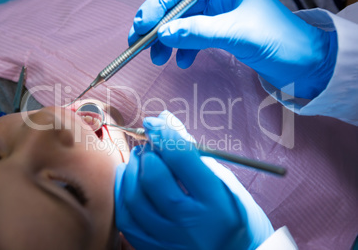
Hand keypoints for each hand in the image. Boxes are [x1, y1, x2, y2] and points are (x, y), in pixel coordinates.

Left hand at [115, 111, 272, 248]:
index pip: (181, 158)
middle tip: (151, 148)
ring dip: (131, 170)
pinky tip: (129, 181)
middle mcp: (191, 224)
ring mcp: (170, 240)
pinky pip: (126, 219)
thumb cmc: (234, 217)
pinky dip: (123, 194)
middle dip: (148, 154)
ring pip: (134, 198)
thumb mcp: (226, 183)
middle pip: (153, 178)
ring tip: (139, 160)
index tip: (155, 123)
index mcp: (216, 203)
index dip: (164, 134)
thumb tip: (166, 121)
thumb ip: (196, 154)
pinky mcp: (154, 249)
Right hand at [129, 0, 337, 98]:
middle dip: (157, 23)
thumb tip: (163, 33)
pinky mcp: (220, 29)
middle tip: (139, 42)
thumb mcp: (235, 33)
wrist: (303, 63)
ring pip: (182, 21)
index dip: (158, 4)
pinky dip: (184, 48)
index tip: (142, 24)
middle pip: (177, 4)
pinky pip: (193, 35)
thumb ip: (197, 31)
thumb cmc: (278, 40)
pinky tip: (182, 61)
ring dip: (167, 39)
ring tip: (158, 58)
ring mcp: (219, 12)